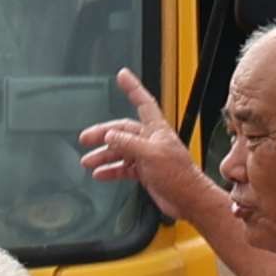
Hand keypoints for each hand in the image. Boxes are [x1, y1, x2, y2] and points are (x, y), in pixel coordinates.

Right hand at [76, 67, 197, 196]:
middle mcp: (151, 141)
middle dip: (103, 133)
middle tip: (86, 138)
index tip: (123, 75)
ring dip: (103, 155)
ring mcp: (148, 156)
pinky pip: (124, 168)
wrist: (189, 200)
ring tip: (88, 161)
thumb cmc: (180, 176)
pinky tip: (100, 174)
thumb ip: (129, 144)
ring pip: (120, 151)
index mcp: (157, 130)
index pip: (143, 102)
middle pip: (122, 131)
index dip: (133, 88)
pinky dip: (111, 170)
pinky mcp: (146, 172)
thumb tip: (110, 136)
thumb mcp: (151, 155)